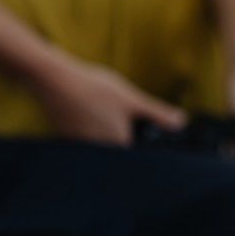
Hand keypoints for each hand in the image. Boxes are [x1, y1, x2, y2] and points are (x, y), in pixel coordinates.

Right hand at [38, 55, 187, 145]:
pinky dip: (91, 125)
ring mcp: (80, 146)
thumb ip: (158, 113)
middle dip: (126, 134)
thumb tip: (181, 123)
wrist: (53, 80)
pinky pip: (86, 137)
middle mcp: (98, 152)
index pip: (137, 155)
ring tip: (103, 109)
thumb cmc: (94, 89)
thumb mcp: (132, 99)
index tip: (143, 132)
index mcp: (117, 146)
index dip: (143, 144)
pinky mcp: (67, 137)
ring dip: (108, 130)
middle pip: (119, 148)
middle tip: (120, 113)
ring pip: (102, 142)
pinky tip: (89, 109)